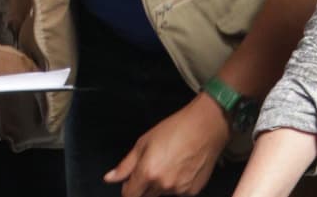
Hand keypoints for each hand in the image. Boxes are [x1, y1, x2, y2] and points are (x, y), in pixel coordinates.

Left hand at [104, 94, 231, 196]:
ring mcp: (179, 190)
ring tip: (171, 163)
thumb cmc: (176, 129)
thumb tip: (110, 178)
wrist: (207, 126)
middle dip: (144, 187)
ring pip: (162, 194)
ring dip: (161, 186)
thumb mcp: (145, 142)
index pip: (129, 195)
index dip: (127, 190)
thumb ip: (126, 165)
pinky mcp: (193, 191)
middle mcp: (163, 185)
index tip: (130, 183)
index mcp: (147, 173)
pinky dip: (177, 185)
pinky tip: (182, 168)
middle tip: (153, 167)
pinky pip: (179, 193)